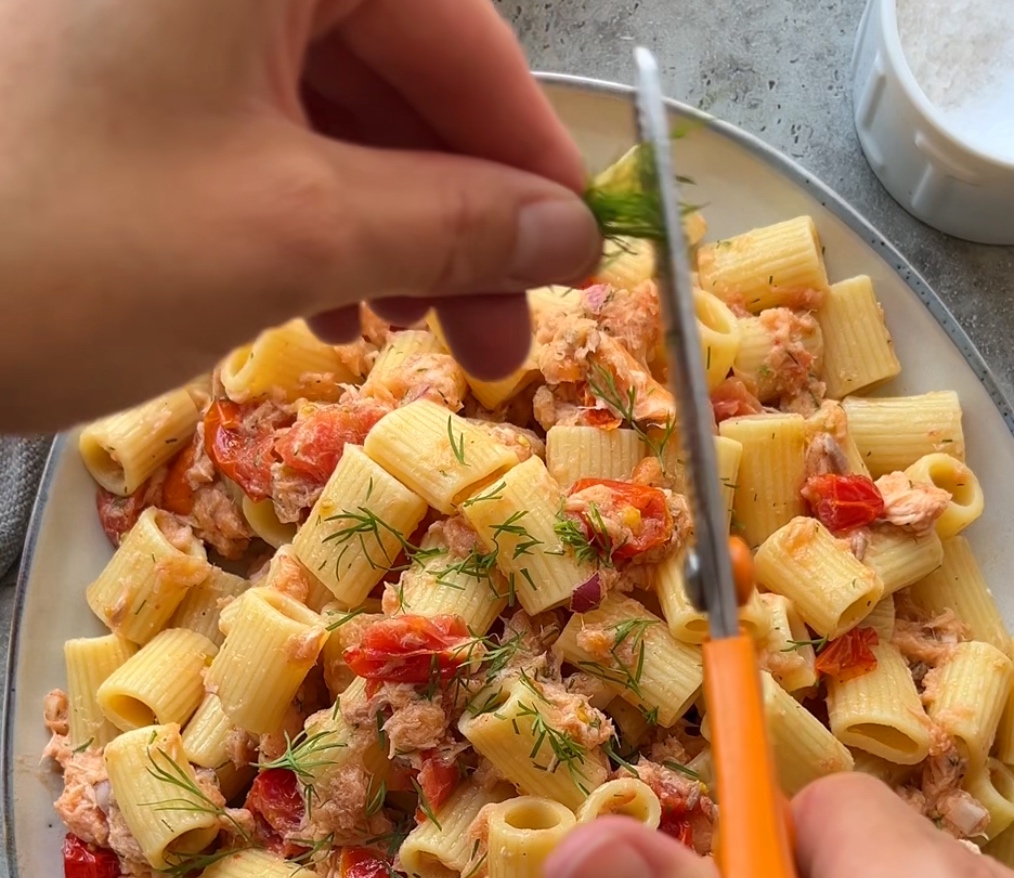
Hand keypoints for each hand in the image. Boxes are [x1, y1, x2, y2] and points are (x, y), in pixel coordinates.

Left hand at [0, 0, 598, 429]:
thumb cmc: (60, 240)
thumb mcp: (287, 232)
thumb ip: (449, 222)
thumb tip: (567, 236)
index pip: (460, 30)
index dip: (529, 158)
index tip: (580, 255)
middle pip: (400, 73)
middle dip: (459, 217)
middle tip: (501, 336)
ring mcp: (163, 16)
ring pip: (335, 113)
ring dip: (391, 231)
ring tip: (407, 333)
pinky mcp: (124, 74)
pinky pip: (261, 132)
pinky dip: (311, 222)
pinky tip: (325, 306)